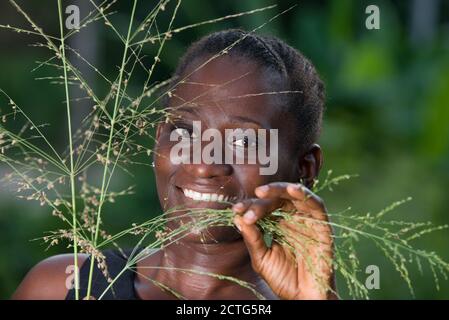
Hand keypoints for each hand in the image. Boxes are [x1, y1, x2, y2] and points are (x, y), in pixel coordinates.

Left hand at [232, 182, 335, 299]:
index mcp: (278, 225)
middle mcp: (292, 220)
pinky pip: (317, 205)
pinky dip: (306, 195)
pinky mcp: (322, 226)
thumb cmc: (283, 279)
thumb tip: (238, 218)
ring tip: (263, 191)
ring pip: (295, 196)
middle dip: (260, 201)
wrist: (303, 298)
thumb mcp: (262, 258)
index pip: (263, 209)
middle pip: (277, 200)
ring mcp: (307, 221)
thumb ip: (252, 239)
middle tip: (245, 207)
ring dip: (280, 190)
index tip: (235, 210)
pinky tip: (293, 190)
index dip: (249, 207)